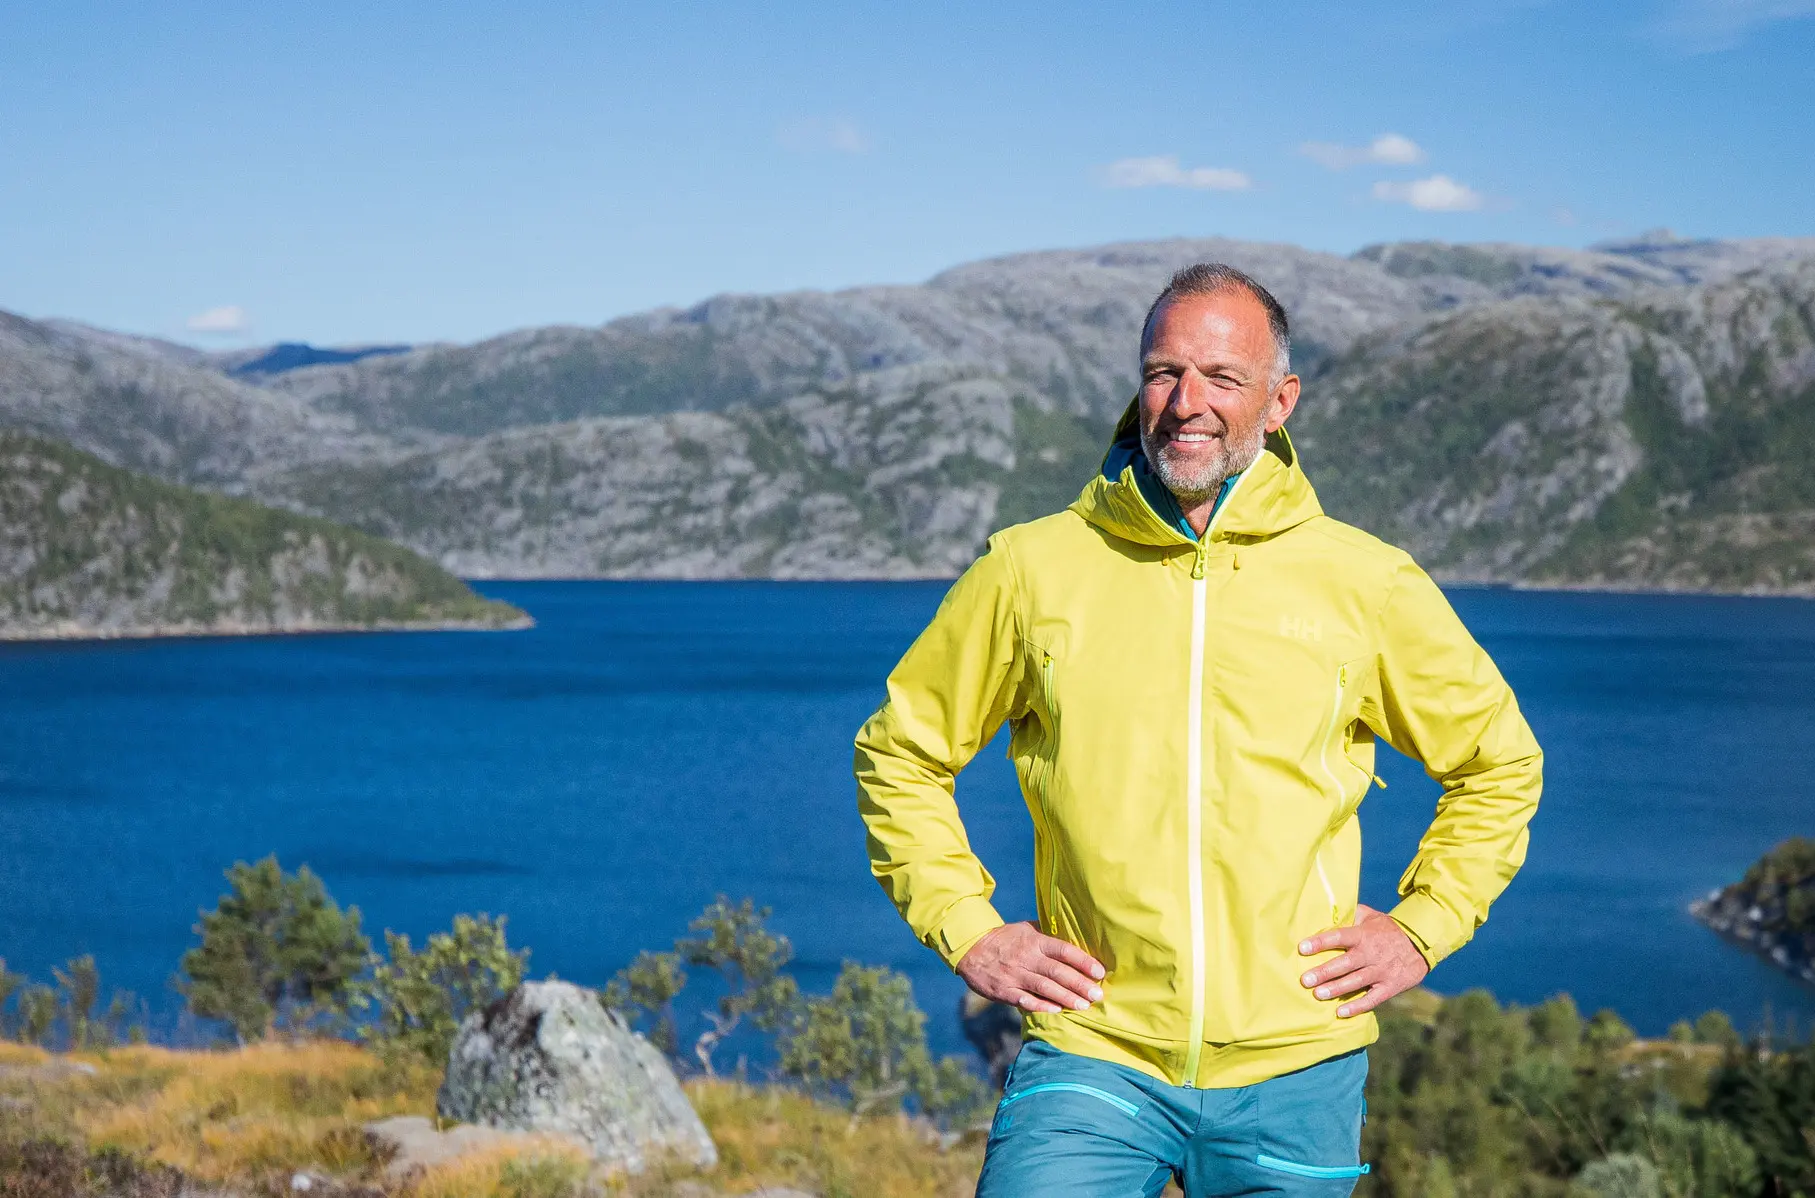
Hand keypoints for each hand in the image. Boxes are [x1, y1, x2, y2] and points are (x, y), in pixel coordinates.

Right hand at [957, 921, 1105, 1013]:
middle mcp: (1026, 958)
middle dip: (1079, 984)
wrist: (970, 948)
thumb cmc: (1005, 939)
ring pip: (1044, 987)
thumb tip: (1075, 936)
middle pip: (1057, 972)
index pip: (1063, 950)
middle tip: (1098, 995)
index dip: (1083, 961)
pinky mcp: (1003, 990)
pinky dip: (1041, 1005)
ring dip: (1066, 998)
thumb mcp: (1026, 929)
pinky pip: (1024, 999)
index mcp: (1035, 941)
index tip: (1100, 972)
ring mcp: (1014, 975)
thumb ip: (1048, 935)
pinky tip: (1057, 1010)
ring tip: (1084, 1006)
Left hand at [1297, 903, 1428, 1017]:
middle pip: (1345, 963)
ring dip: (1336, 989)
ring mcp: (1381, 971)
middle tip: (1305, 980)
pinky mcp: (1390, 986)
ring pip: (1356, 981)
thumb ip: (1351, 914)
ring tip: (1318, 994)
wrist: (1421, 944)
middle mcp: (1371, 953)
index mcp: (1364, 934)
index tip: (1302, 947)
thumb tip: (1328, 909)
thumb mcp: (1371, 916)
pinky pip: (1373, 999)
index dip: (1321, 942)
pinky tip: (1341, 1012)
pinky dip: (1358, 1006)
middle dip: (1324, 972)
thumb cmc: (1388, 929)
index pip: (1339, 936)